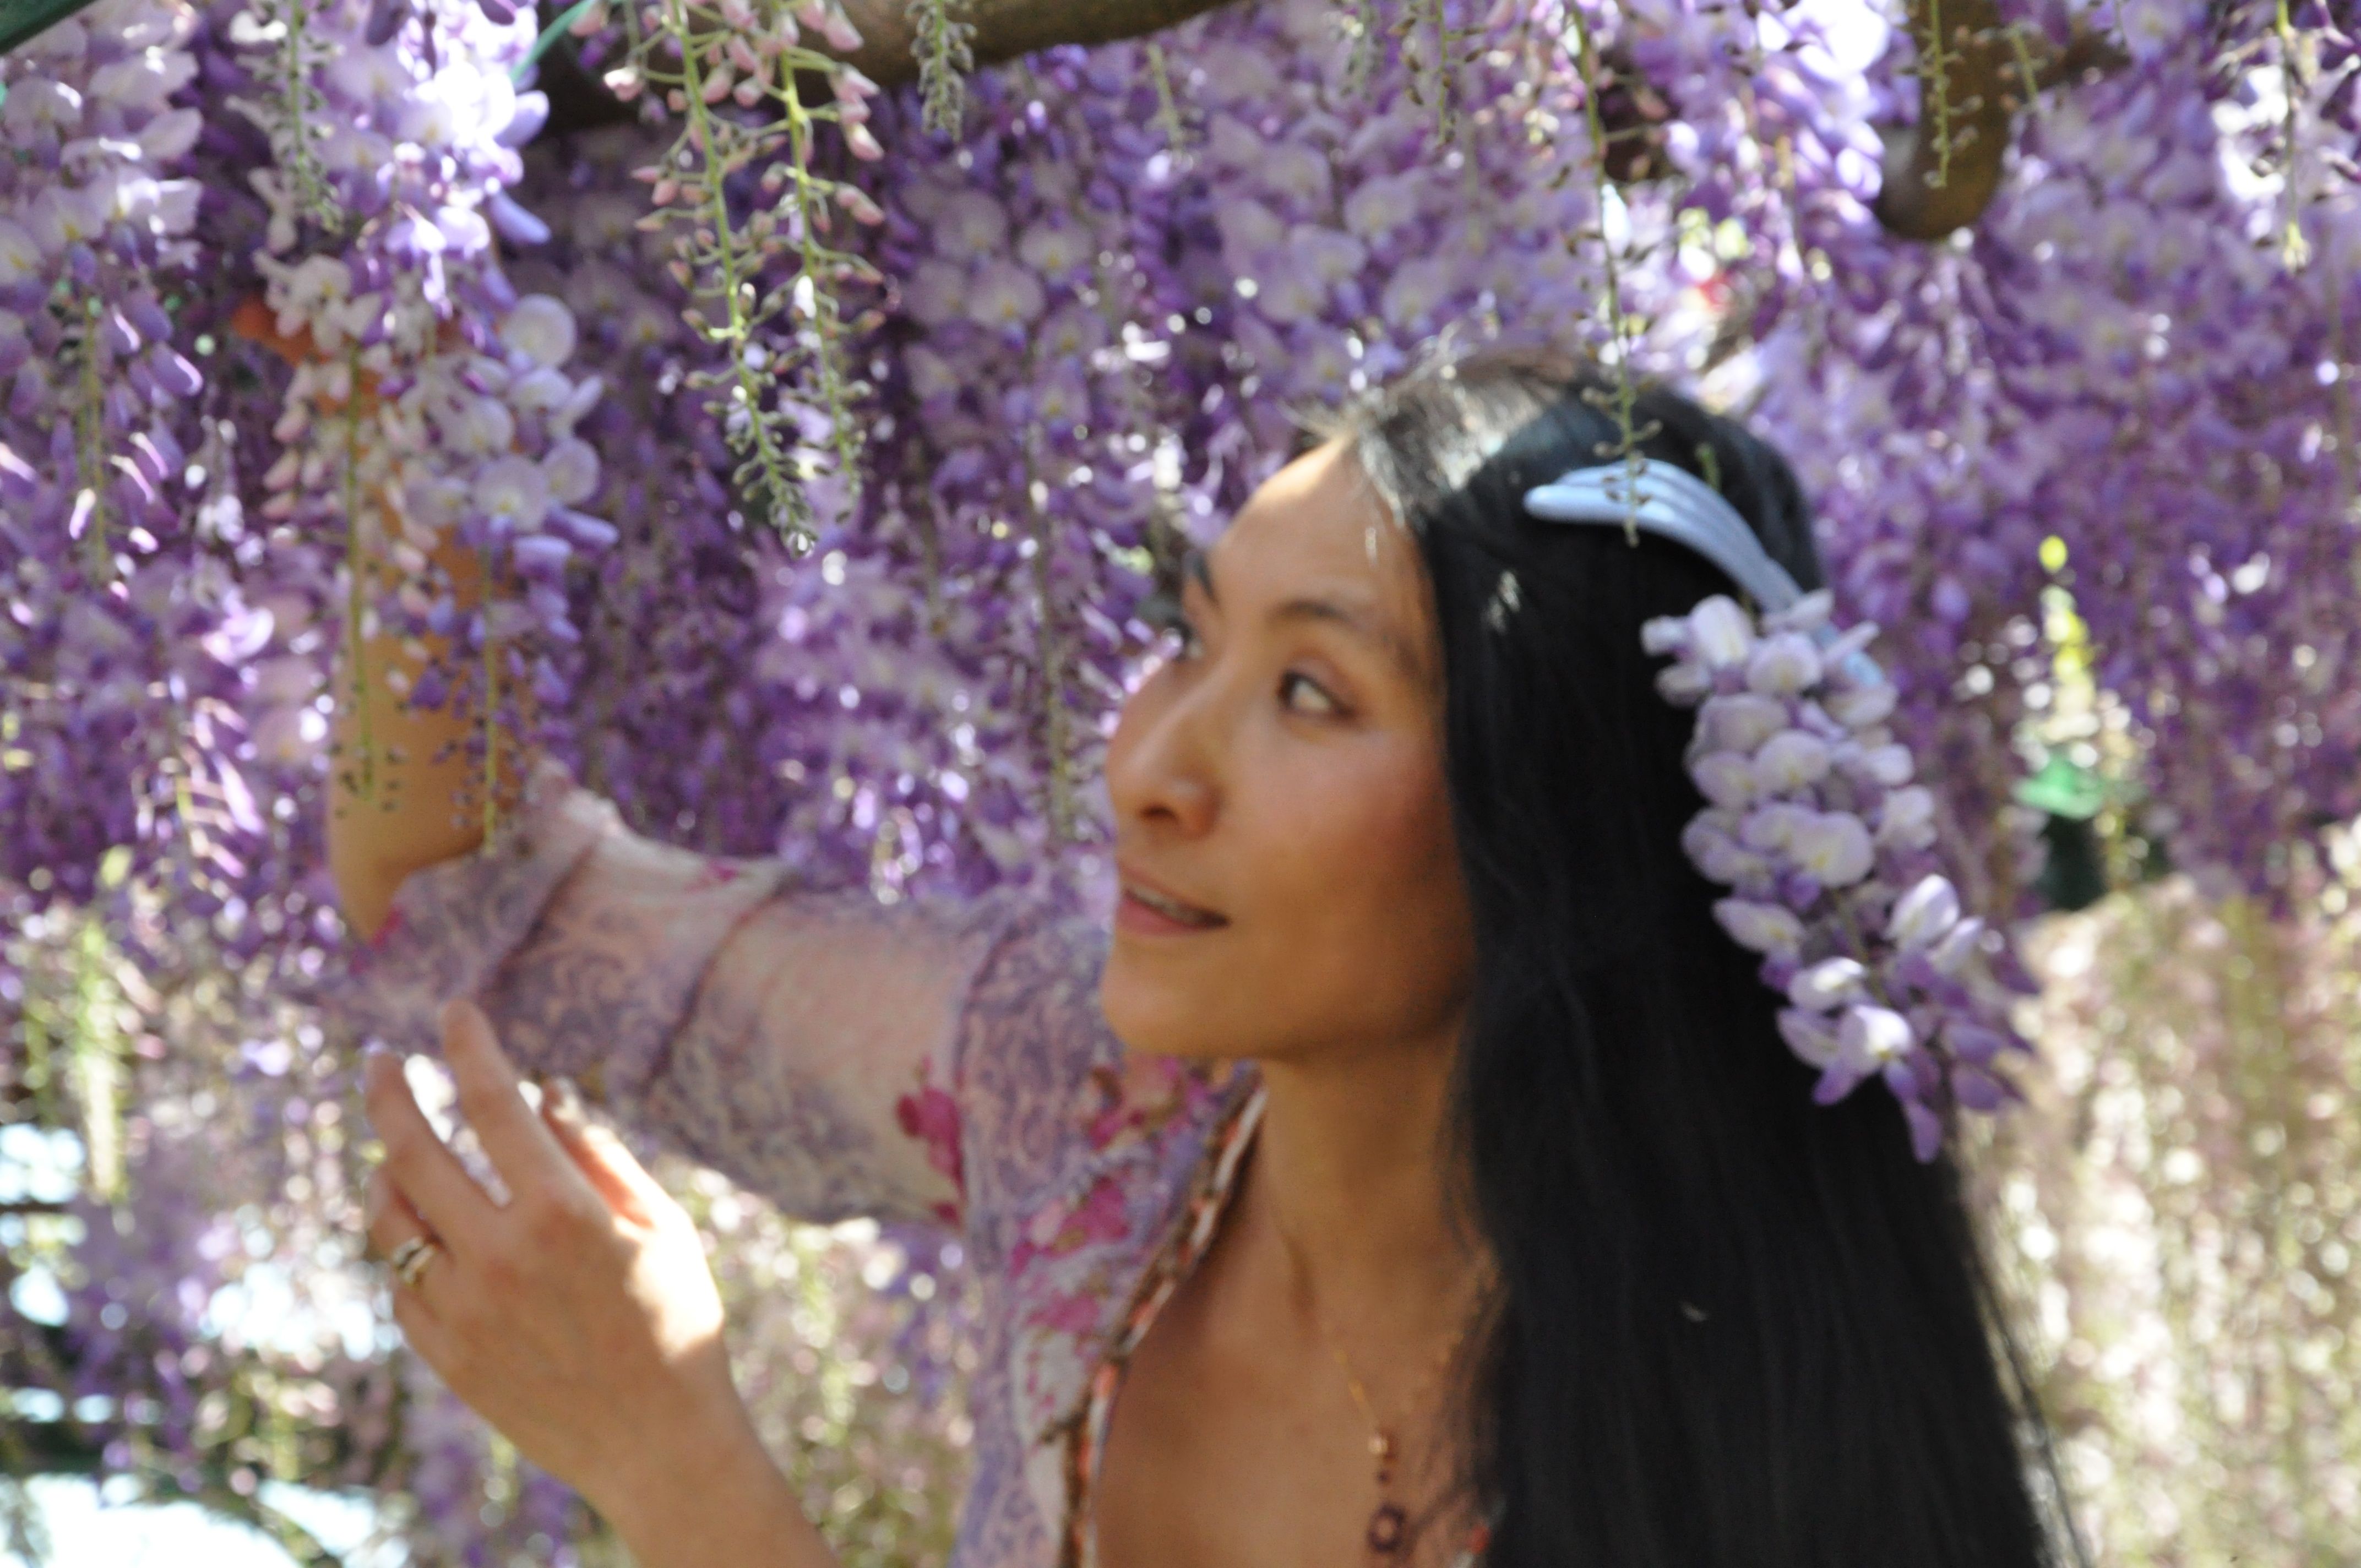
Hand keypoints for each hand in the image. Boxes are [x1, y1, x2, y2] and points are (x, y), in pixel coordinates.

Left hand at [360, 998, 749, 1520]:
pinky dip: (406, 1244)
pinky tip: (428, 1233)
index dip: (467, 1045)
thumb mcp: (661, 1224)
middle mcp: (501, 1257)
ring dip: (384, 1171)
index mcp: (563, 1213)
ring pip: (389, 1218)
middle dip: (389, 1091)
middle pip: (411, 1151)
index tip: (453, 1011)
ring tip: (396, 1153)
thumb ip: (599, 1154)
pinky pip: (399, 1281)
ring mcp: (462, 1311)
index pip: (492, 1102)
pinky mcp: (443, 1355)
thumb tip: (545, 1095)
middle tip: (379, 1059)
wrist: (660, 1443)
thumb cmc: (677, 1321)